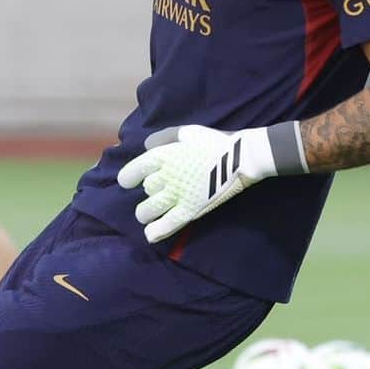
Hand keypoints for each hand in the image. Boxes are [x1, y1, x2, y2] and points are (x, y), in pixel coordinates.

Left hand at [116, 122, 306, 243]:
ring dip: (145, 213)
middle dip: (149, 192)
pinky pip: (167, 225)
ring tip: (149, 213)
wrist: (241, 157)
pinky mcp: (190, 210)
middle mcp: (165, 176)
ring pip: (148, 210)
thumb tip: (146, 146)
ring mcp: (177, 195)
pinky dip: (156, 232)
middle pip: (145, 190)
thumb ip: (163, 138)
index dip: (128, 178)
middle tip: (159, 192)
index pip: (132, 172)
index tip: (129, 181)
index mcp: (162, 156)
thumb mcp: (186, 132)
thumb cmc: (213, 142)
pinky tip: (150, 235)